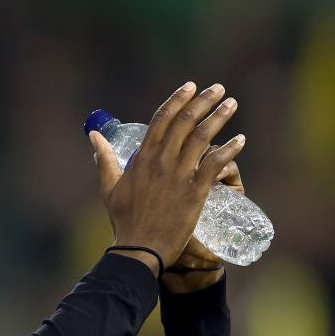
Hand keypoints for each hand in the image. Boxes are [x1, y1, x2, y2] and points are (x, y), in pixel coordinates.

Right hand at [91, 82, 243, 277]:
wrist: (139, 249)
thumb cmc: (124, 221)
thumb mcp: (109, 187)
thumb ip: (104, 159)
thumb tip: (93, 136)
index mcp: (142, 158)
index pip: (161, 119)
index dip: (177, 99)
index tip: (191, 87)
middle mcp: (161, 161)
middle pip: (185, 121)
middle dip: (203, 101)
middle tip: (219, 89)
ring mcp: (178, 175)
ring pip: (202, 137)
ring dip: (219, 117)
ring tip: (232, 104)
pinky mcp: (195, 192)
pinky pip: (215, 164)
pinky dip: (229, 150)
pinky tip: (241, 140)